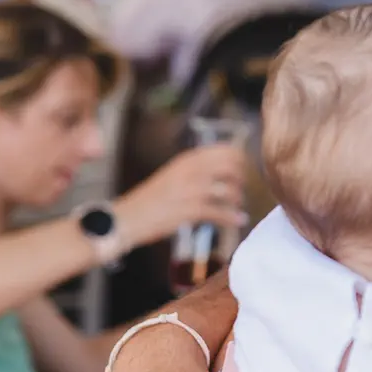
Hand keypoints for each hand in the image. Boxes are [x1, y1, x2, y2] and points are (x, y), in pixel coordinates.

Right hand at [114, 144, 247, 247]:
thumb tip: (222, 169)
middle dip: (242, 179)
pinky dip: (232, 218)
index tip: (244, 171)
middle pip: (232, 167)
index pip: (225, 150)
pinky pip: (220, 213)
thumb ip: (195, 170)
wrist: (127, 218)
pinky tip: (238, 221)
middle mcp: (191, 171)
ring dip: (238, 200)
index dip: (240, 161)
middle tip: (243, 189)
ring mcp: (191, 190)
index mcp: (187, 159)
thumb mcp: (172, 175)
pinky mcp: (190, 210)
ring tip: (238, 207)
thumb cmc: (150, 200)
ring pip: (229, 191)